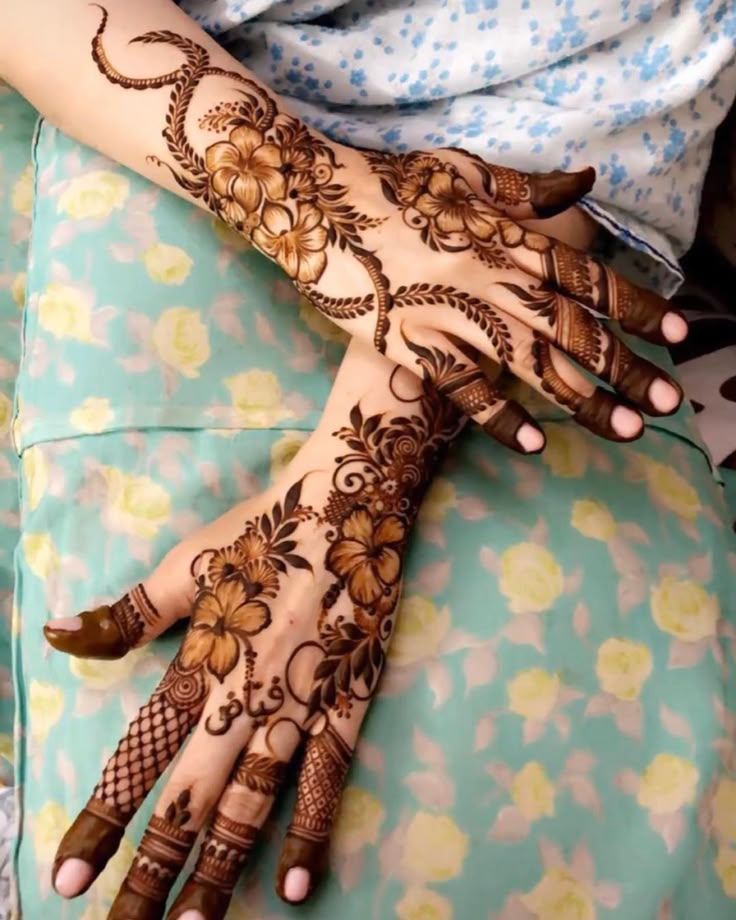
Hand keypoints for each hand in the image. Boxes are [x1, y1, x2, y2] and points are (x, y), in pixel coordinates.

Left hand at [44, 345, 460, 918]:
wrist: (352, 495)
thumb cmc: (266, 527)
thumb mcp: (188, 560)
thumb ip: (127, 612)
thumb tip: (56, 635)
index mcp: (200, 657)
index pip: (139, 754)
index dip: (102, 818)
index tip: (67, 877)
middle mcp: (244, 690)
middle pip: (190, 797)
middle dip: (153, 870)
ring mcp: (301, 699)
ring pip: (253, 802)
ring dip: (220, 869)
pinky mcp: (350, 697)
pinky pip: (327, 776)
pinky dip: (309, 830)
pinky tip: (292, 885)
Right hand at [87, 5, 685, 451]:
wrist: (315, 204)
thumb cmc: (391, 184)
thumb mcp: (463, 169)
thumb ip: (526, 188)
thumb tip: (583, 184)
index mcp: (508, 236)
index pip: (590, 278)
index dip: (637, 307)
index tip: (676, 334)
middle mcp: (491, 278)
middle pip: (574, 331)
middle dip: (628, 368)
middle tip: (669, 401)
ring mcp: (452, 315)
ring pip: (533, 366)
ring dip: (585, 401)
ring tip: (627, 431)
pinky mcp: (412, 345)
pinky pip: (465, 390)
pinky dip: (502, 418)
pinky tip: (538, 444)